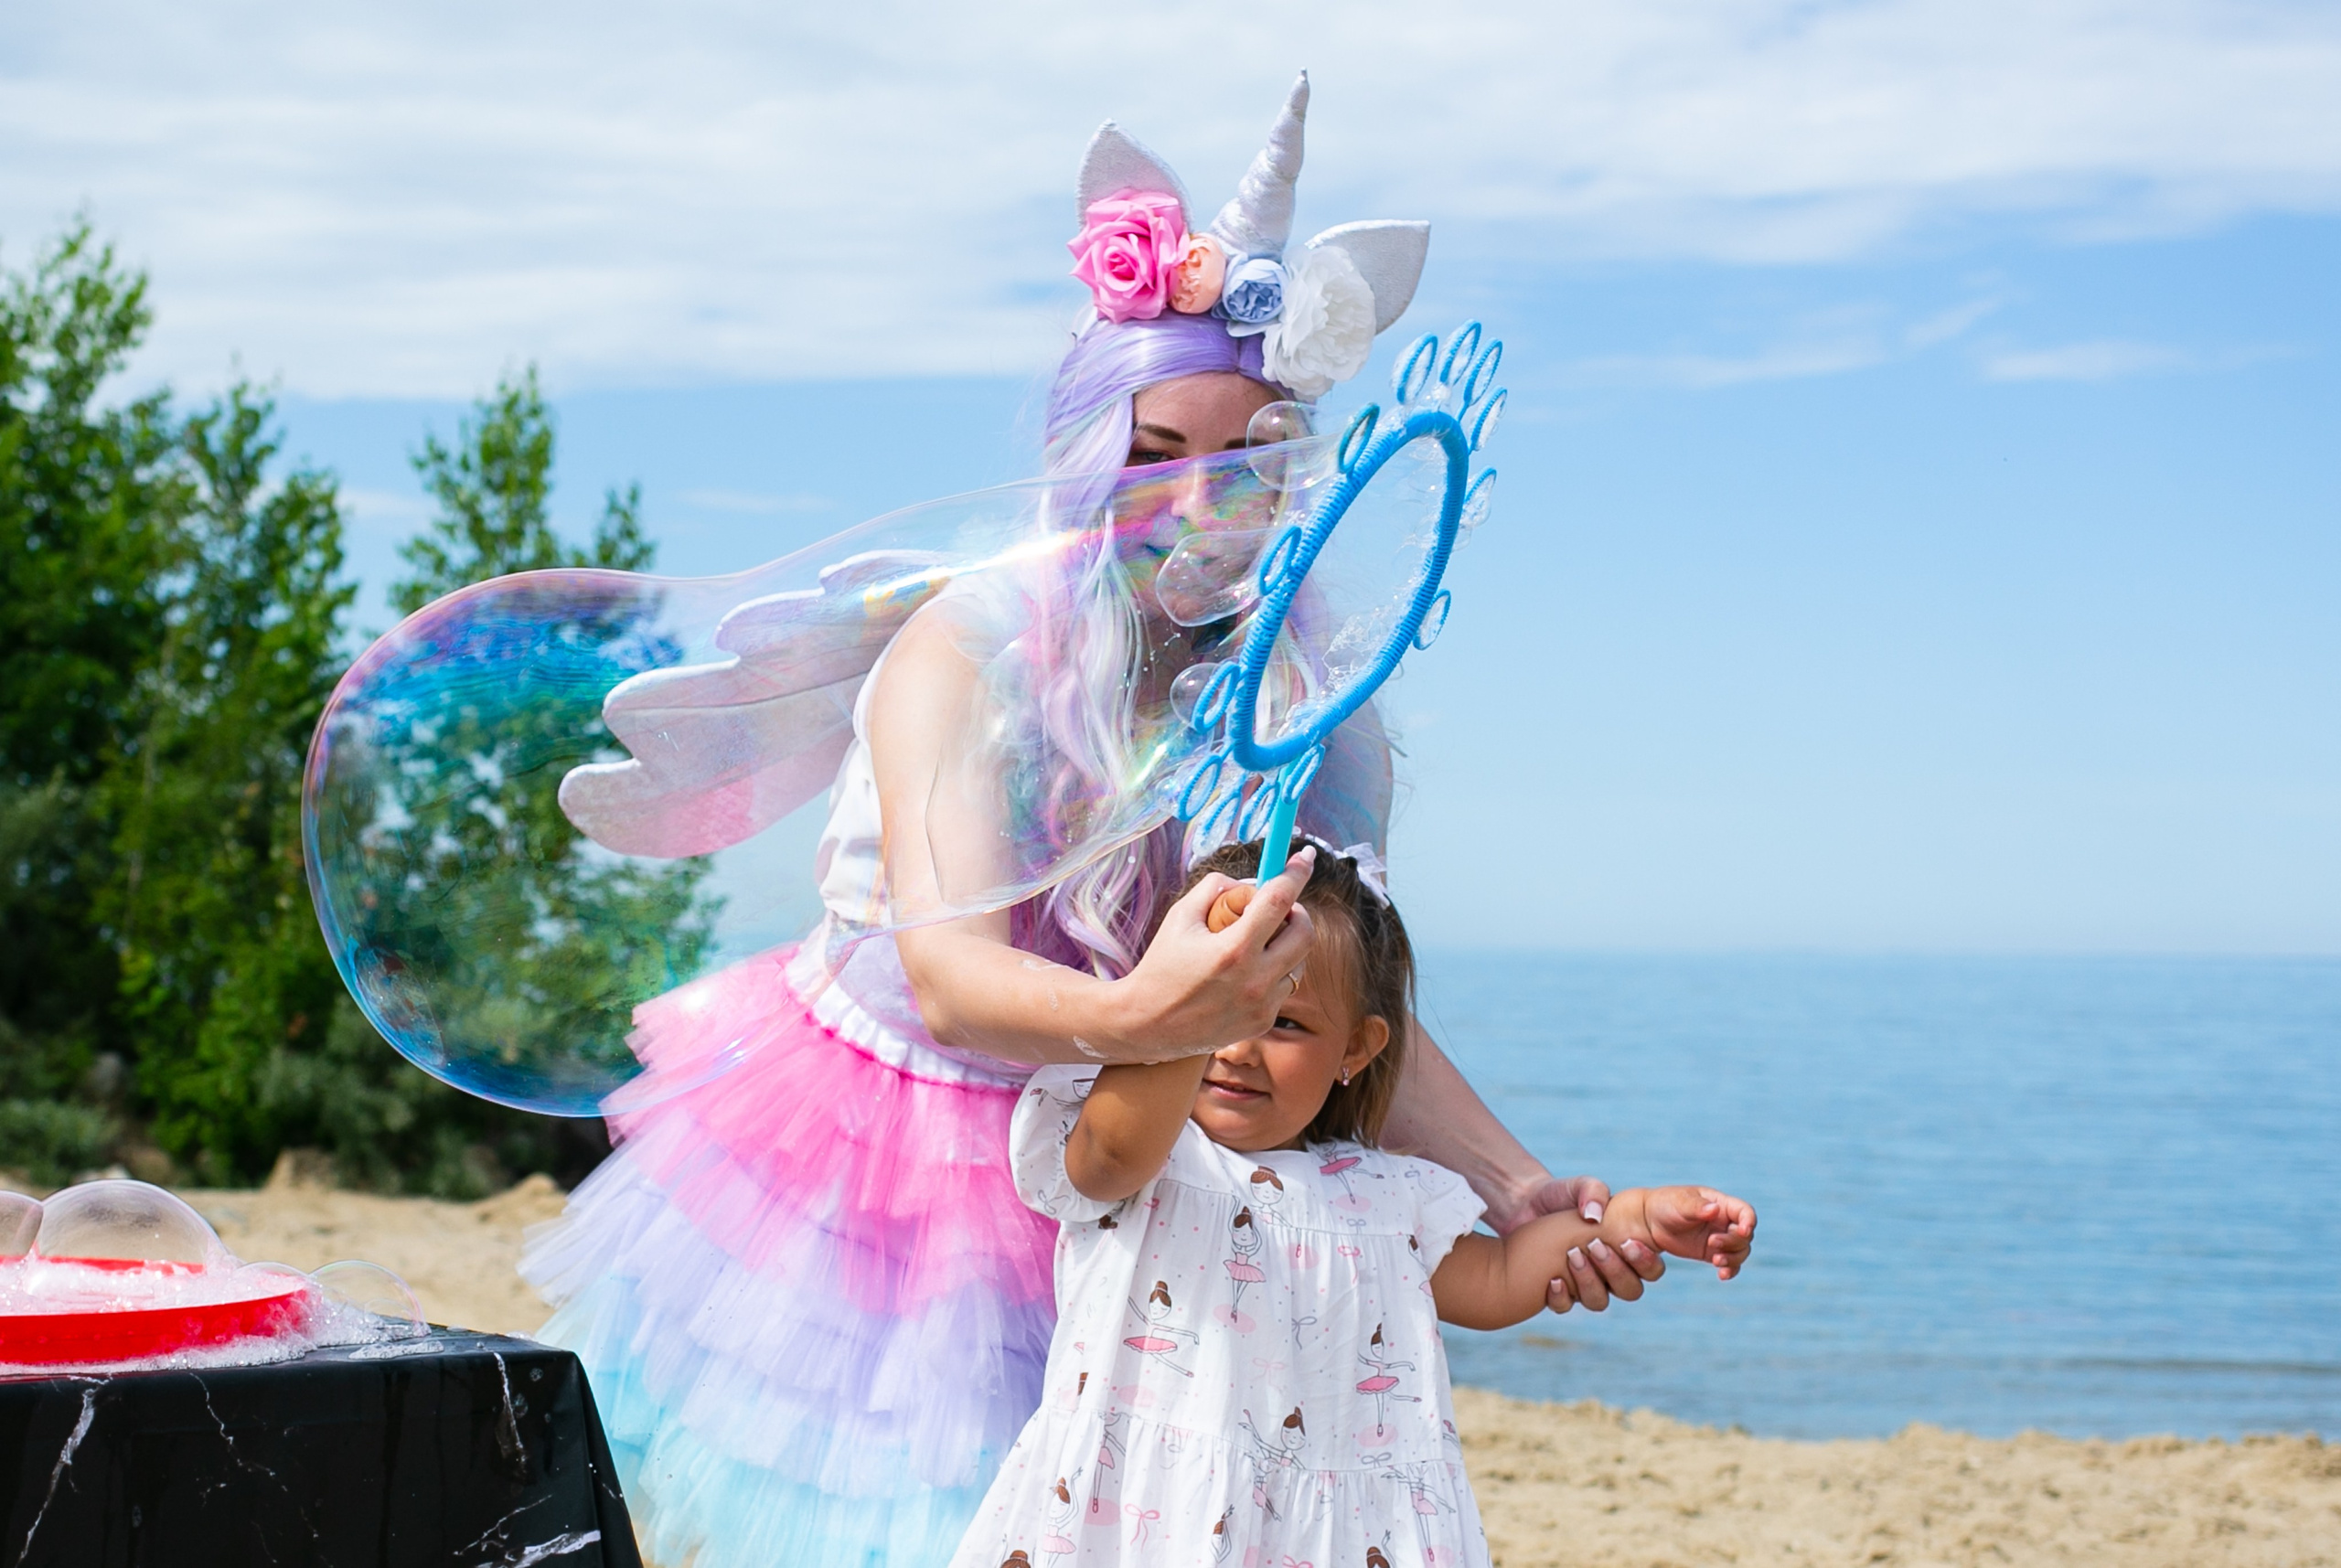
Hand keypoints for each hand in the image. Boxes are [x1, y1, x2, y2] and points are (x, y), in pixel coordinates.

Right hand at [1107, 847, 1316, 1059]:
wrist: (1148, 1024)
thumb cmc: (1162, 965)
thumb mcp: (1180, 916)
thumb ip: (1215, 888)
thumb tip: (1249, 883)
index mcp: (1234, 949)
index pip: (1279, 900)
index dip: (1296, 873)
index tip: (1306, 856)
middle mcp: (1255, 979)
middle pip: (1304, 932)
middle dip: (1297, 912)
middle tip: (1277, 908)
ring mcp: (1262, 1004)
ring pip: (1298, 961)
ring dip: (1285, 944)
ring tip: (1255, 944)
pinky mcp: (1263, 1022)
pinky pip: (1284, 986)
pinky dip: (1273, 972)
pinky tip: (1245, 974)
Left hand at [1503, 1174, 1666, 1314]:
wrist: (1525, 1204)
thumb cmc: (1560, 1195)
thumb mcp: (1579, 1186)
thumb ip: (1593, 1191)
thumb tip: (1595, 1216)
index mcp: (1624, 1248)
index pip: (1651, 1268)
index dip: (1645, 1262)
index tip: (1627, 1243)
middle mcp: (1609, 1272)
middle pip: (1630, 1290)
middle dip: (1616, 1271)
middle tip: (1595, 1246)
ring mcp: (1584, 1284)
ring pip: (1599, 1301)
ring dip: (1589, 1282)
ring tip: (1572, 1255)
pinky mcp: (1558, 1290)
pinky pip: (1565, 1306)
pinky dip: (1560, 1296)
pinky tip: (1553, 1279)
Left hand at [1633, 1186, 1756, 1279]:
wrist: (1649, 1221)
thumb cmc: (1665, 1204)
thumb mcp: (1679, 1202)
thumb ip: (1697, 1207)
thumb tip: (1715, 1209)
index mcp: (1721, 1203)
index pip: (1745, 1211)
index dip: (1749, 1221)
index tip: (1742, 1231)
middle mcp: (1724, 1221)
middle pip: (1744, 1235)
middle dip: (1733, 1242)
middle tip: (1712, 1243)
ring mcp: (1719, 1238)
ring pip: (1740, 1251)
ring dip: (1733, 1258)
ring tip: (1715, 1261)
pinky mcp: (1711, 1253)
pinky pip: (1729, 1264)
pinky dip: (1730, 1270)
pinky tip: (1722, 1275)